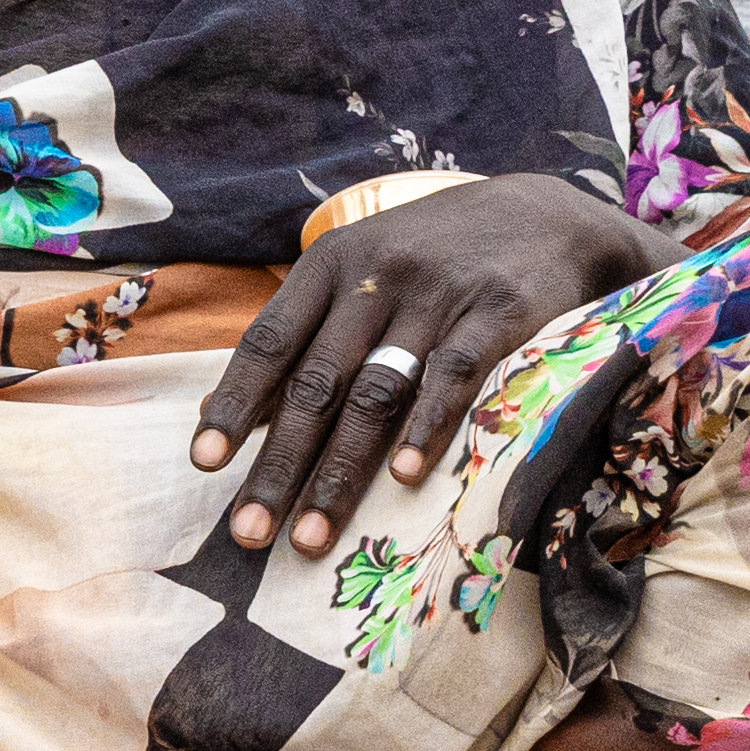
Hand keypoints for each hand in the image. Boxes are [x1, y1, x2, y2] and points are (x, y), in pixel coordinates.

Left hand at [191, 172, 658, 558]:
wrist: (545, 215)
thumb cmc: (432, 258)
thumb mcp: (357, 274)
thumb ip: (298, 336)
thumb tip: (216, 410)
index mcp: (329, 265)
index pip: (269, 341)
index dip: (235, 403)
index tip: (204, 464)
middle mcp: (374, 276)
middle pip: (316, 383)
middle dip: (280, 464)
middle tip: (250, 532)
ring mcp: (436, 294)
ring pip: (377, 392)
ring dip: (341, 471)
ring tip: (313, 535)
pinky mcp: (497, 311)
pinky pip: (453, 375)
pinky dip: (427, 427)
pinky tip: (405, 478)